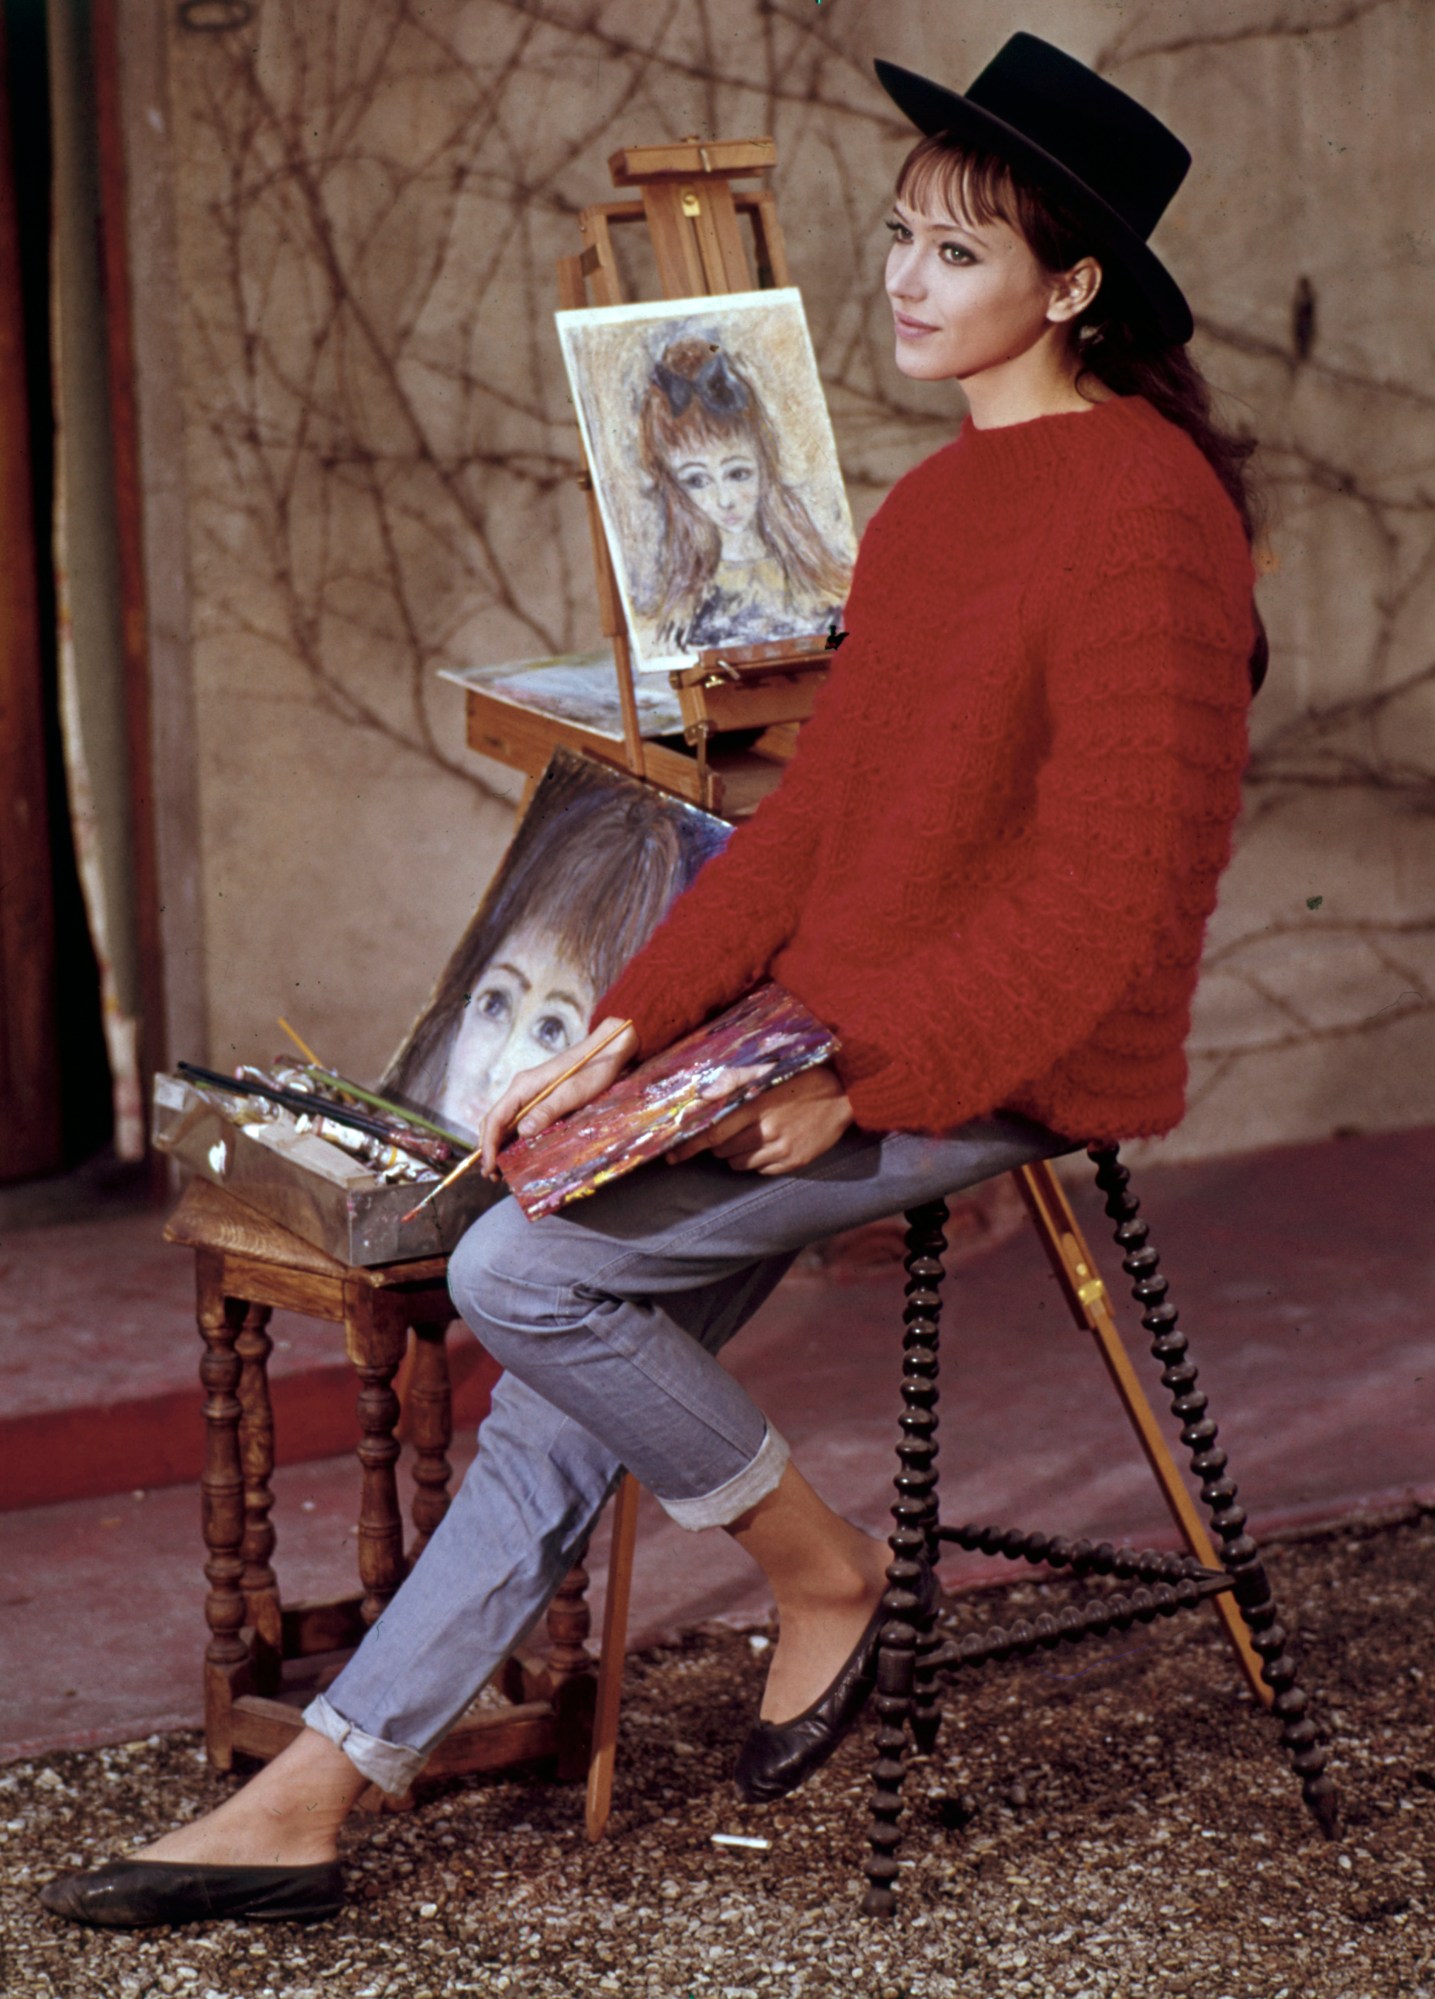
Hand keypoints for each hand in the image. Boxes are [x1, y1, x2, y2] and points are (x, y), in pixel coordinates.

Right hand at [479, 1018, 637, 1178]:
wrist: (607, 1049)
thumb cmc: (593, 1070)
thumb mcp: (572, 1093)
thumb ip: (547, 1111)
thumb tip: (522, 1133)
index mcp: (524, 1086)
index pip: (495, 1118)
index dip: (488, 1144)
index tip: (489, 1167)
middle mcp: (521, 1087)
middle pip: (495, 1120)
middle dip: (489, 1147)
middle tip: (492, 1175)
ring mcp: (529, 1091)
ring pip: (505, 1120)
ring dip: (499, 1143)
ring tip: (500, 1168)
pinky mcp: (540, 1095)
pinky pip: (519, 1118)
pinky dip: (512, 1136)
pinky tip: (516, 1150)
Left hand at [666, 1063, 852, 1174]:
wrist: (844, 1094)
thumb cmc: (799, 1077)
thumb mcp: (765, 1071)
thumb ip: (731, 1081)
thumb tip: (701, 1096)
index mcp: (756, 1105)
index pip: (712, 1132)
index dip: (689, 1146)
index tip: (672, 1156)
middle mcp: (767, 1130)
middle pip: (722, 1150)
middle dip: (716, 1143)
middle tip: (727, 1129)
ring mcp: (782, 1148)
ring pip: (738, 1163)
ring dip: (734, 1153)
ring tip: (750, 1134)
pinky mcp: (794, 1162)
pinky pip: (760, 1170)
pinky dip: (755, 1160)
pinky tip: (767, 1143)